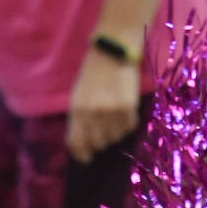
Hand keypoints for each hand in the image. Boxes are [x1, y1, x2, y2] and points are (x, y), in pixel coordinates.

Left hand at [65, 46, 141, 164]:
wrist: (113, 50)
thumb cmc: (94, 72)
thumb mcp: (79, 94)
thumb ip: (80, 118)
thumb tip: (84, 142)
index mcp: (76, 110)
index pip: (77, 143)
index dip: (82, 154)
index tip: (87, 157)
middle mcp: (92, 114)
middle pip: (98, 143)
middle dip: (100, 140)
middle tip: (104, 128)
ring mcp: (111, 112)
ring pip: (115, 136)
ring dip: (115, 129)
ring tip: (114, 112)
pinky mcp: (128, 107)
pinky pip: (129, 126)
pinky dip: (128, 121)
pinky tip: (125, 107)